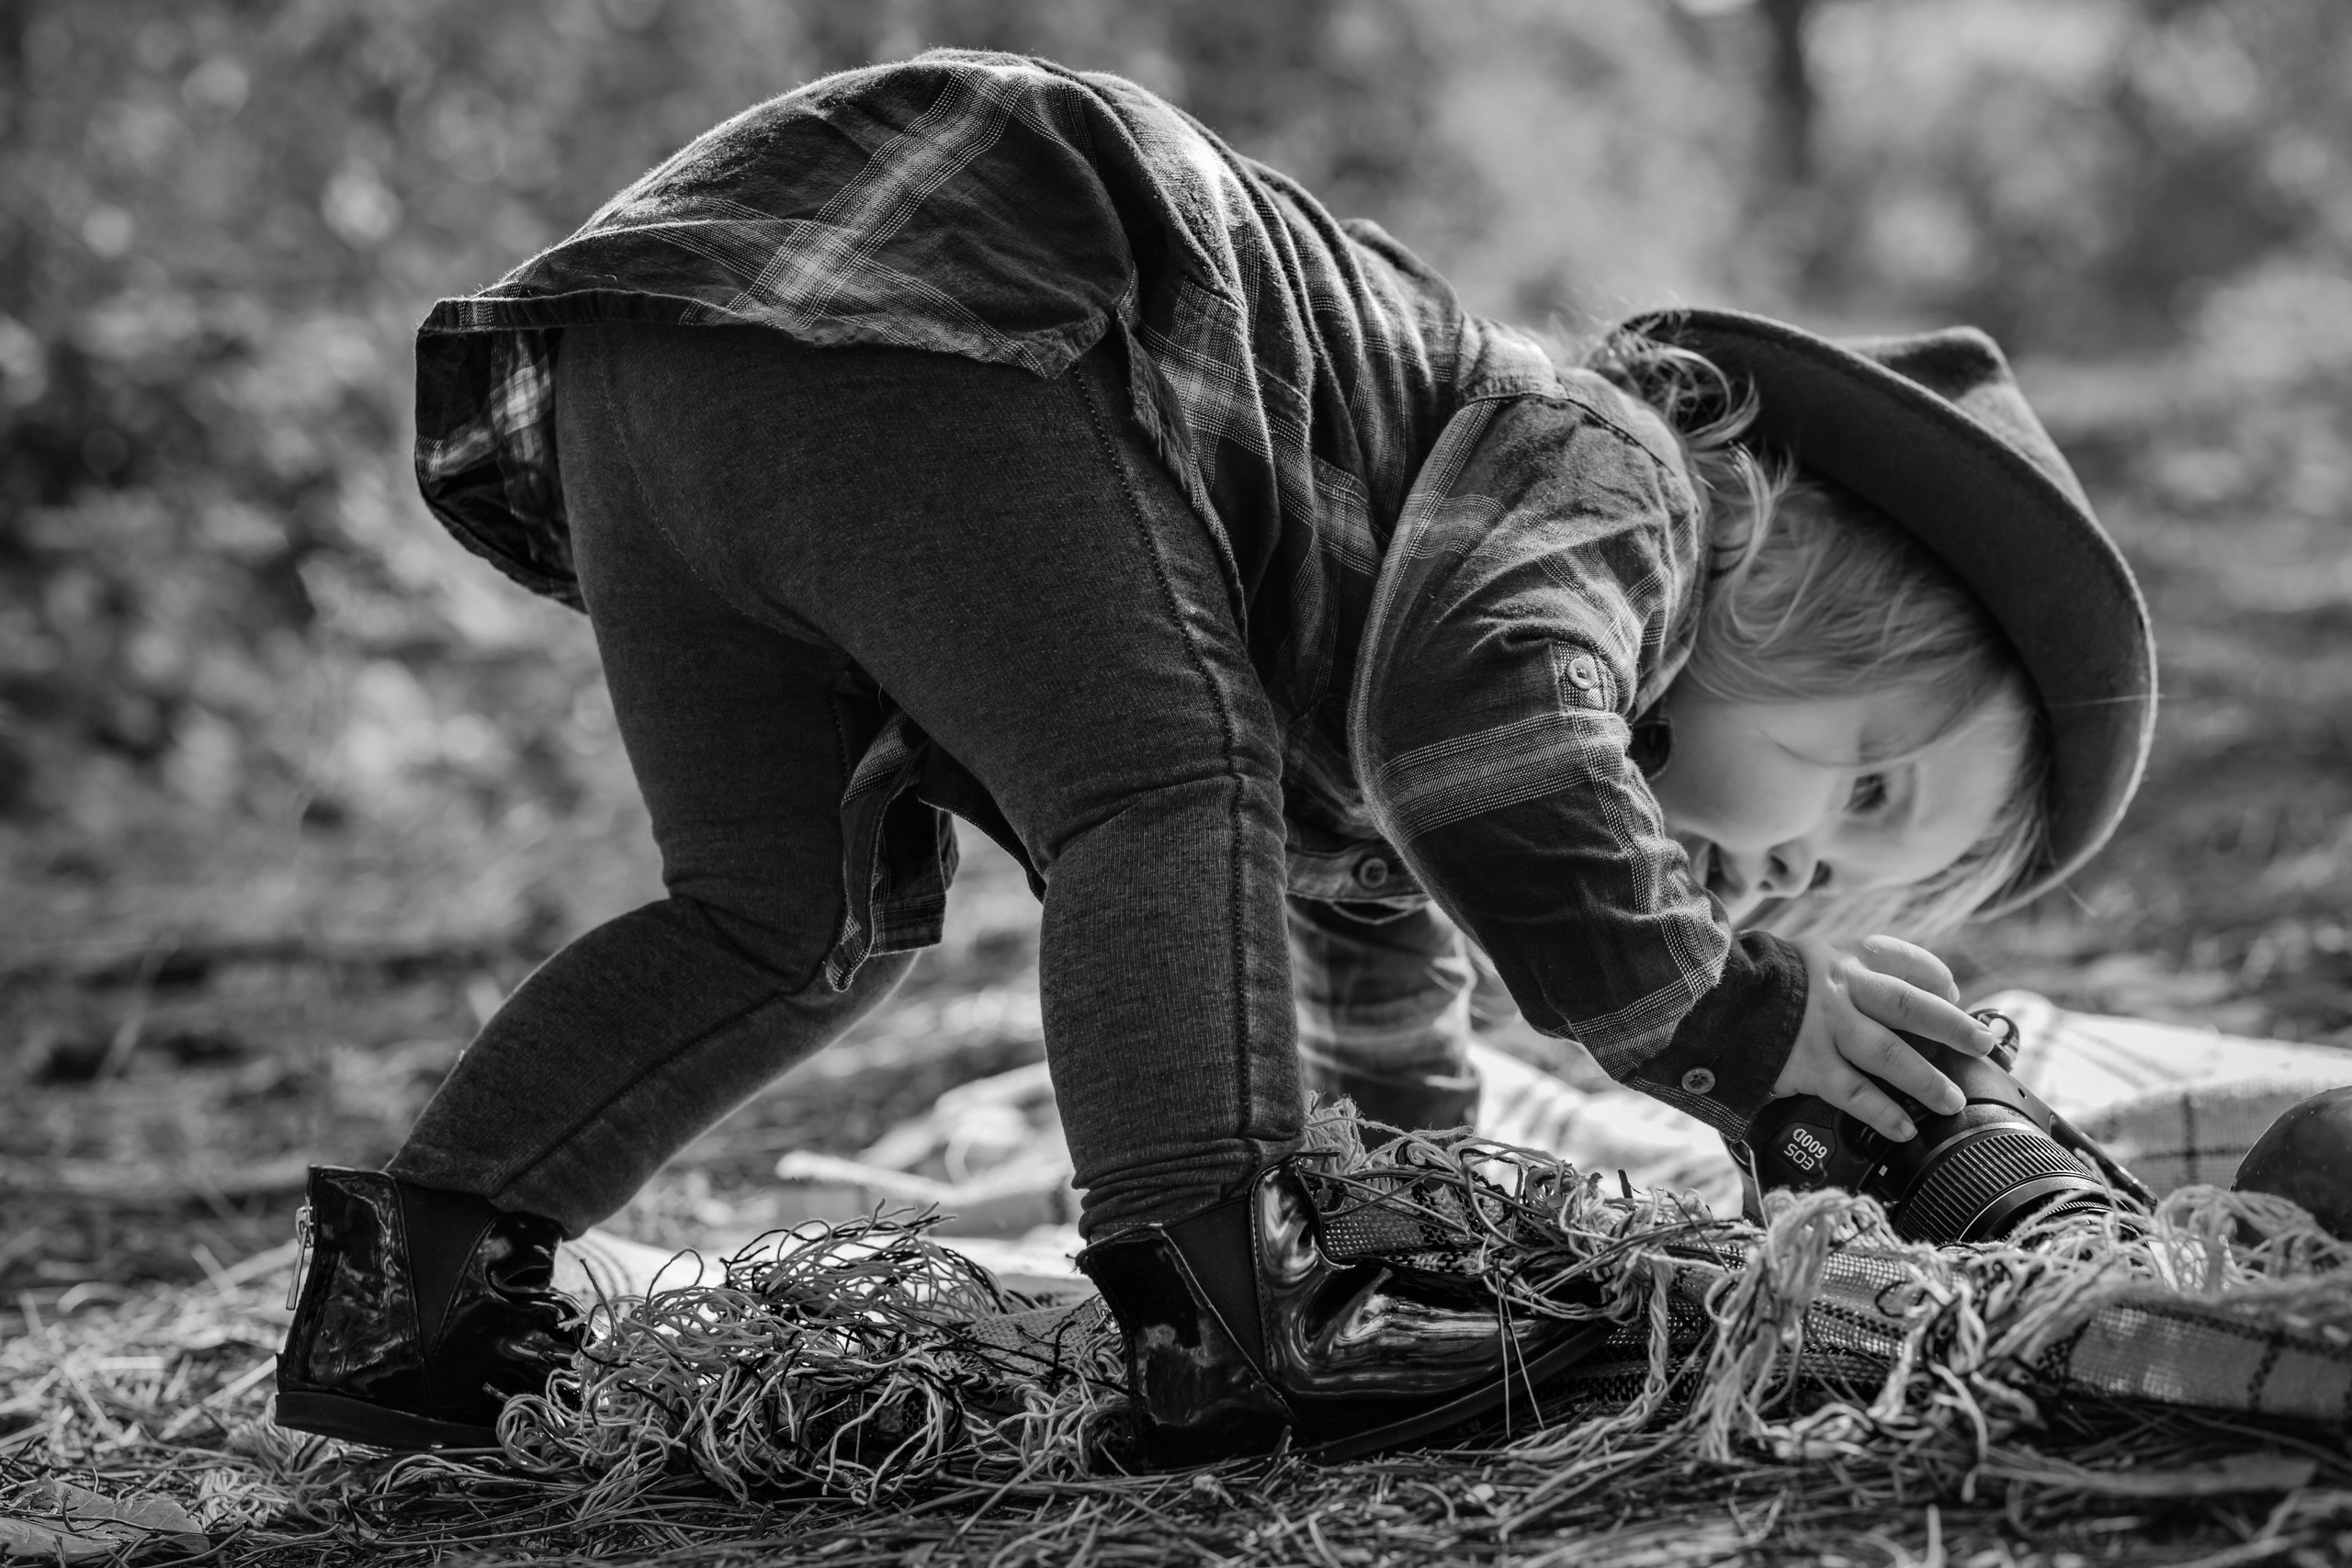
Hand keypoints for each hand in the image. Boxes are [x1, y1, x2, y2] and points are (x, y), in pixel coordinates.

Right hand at [1770, 935, 2006, 1141]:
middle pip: (1912, 1007)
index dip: (1936, 979)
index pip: (1905, 963)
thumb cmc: (1753, 985)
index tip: (1953, 994)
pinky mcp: (1806, 1064)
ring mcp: (1824, 1028)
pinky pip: (1855, 1093)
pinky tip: (1903, 1127)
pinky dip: (1883, 1113)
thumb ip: (1835, 976)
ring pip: (1891, 1054)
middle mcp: (1839, 989)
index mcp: (1841, 959)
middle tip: (1983, 1044)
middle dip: (1954, 1027)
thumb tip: (1877, 1000)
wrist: (1702, 998)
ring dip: (1927, 1080)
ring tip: (1951, 1100)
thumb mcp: (1797, 961)